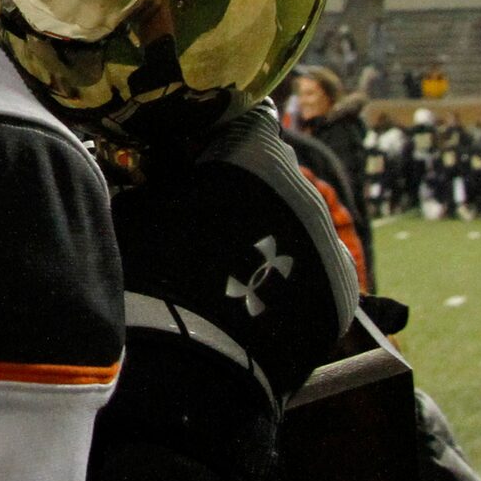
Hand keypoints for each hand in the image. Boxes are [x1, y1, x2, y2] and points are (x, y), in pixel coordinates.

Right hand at [111, 102, 357, 403]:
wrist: (186, 358)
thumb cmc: (147, 269)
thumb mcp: (137, 204)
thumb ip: (162, 178)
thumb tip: (159, 174)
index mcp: (254, 150)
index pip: (248, 121)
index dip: (220, 141)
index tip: (196, 163)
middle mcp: (303, 184)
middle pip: (279, 173)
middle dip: (250, 189)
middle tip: (210, 222)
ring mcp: (328, 238)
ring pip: (302, 221)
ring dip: (275, 234)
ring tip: (235, 270)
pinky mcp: (342, 289)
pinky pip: (320, 268)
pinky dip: (296, 277)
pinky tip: (264, 299)